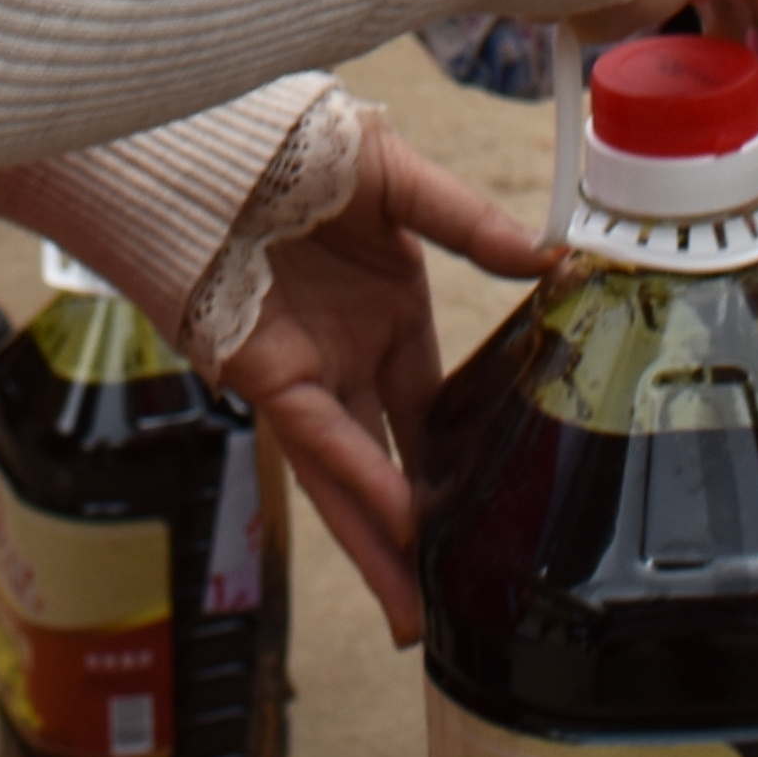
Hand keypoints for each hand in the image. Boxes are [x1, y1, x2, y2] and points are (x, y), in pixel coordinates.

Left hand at [211, 119, 546, 644]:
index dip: (463, 457)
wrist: (210, 143)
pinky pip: (322, 443)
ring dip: (381, 544)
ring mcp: (308, 374)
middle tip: (457, 599)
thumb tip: (547, 257)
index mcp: (388, 315)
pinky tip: (397, 527)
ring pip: (352, 475)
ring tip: (416, 613)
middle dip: (422, 531)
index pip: (435, 406)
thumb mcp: (399, 179)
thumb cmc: (296, 148)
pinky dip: (359, 483)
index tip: (500, 506)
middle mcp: (350, 357)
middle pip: (396, 460)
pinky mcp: (267, 377)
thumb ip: (468, 224)